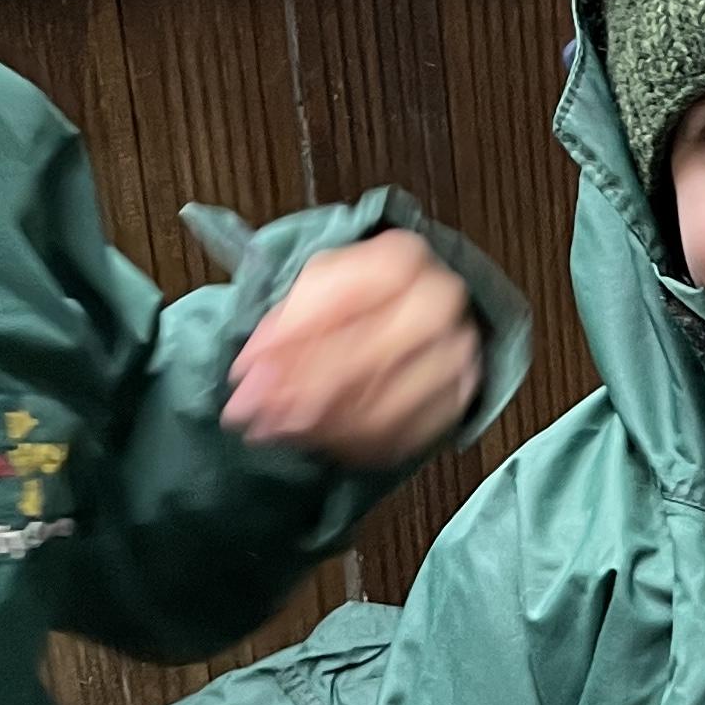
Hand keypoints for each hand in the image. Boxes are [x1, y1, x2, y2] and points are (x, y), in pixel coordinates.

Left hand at [222, 231, 482, 470]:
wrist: (417, 314)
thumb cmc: (359, 297)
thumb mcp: (314, 290)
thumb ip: (282, 326)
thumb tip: (250, 375)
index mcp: (404, 258)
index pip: (345, 299)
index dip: (290, 341)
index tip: (245, 372)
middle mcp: (442, 302)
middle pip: (369, 357)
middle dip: (303, 391)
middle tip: (254, 414)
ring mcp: (458, 355)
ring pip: (386, 406)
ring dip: (322, 427)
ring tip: (274, 432)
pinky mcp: (459, 400)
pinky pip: (404, 436)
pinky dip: (352, 446)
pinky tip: (315, 441)